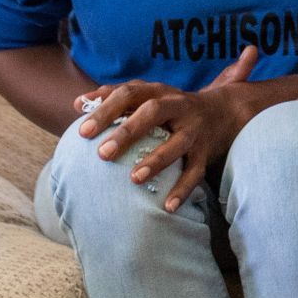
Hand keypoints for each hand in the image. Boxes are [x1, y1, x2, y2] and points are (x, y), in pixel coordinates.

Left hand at [74, 47, 257, 209]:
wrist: (221, 112)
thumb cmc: (168, 107)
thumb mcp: (146, 95)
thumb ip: (112, 97)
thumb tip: (77, 104)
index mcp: (157, 91)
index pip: (129, 93)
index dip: (105, 109)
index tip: (83, 132)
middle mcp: (178, 106)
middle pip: (153, 112)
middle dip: (127, 132)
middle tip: (103, 153)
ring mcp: (194, 129)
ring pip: (178, 143)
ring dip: (157, 160)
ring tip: (134, 178)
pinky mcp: (205, 152)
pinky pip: (195, 172)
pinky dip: (183, 189)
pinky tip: (167, 206)